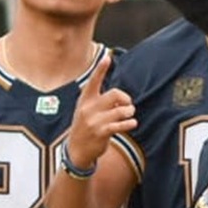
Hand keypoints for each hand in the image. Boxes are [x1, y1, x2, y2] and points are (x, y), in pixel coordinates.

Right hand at [66, 50, 133, 168]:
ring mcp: (94, 120)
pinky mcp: (101, 132)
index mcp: (85, 100)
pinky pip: (121, 124)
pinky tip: (131, 123)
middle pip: (116, 94)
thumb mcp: (85, 110)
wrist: (76, 150)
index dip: (101, 69)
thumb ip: (99, 101)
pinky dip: (130, 123)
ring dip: (129, 112)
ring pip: (121, 110)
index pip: (93, 81)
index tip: (108, 57)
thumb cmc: (85, 127)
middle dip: (126, 99)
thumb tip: (120, 96)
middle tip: (128, 106)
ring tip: (128, 116)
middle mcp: (88, 108)